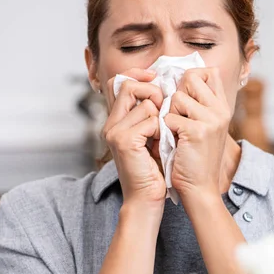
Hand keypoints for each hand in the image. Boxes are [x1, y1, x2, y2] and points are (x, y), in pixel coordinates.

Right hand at [102, 68, 165, 208]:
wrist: (145, 198)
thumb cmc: (152, 170)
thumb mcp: (150, 136)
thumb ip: (149, 114)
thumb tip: (161, 87)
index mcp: (115, 121)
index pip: (118, 82)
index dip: (137, 74)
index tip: (155, 78)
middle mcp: (110, 124)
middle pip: (128, 85)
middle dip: (151, 90)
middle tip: (162, 108)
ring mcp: (115, 132)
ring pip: (144, 102)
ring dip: (160, 116)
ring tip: (161, 135)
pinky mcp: (124, 141)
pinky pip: (150, 120)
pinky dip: (161, 130)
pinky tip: (160, 145)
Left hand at [164, 67, 230, 199]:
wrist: (199, 188)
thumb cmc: (194, 158)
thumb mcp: (202, 126)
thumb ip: (196, 104)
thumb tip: (176, 78)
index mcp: (223, 107)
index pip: (209, 72)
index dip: (191, 79)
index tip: (183, 98)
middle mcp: (221, 110)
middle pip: (191, 77)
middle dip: (177, 94)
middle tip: (178, 117)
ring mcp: (211, 119)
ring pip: (176, 97)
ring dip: (169, 114)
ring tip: (176, 133)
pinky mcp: (197, 131)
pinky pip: (168, 117)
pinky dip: (165, 131)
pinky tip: (173, 143)